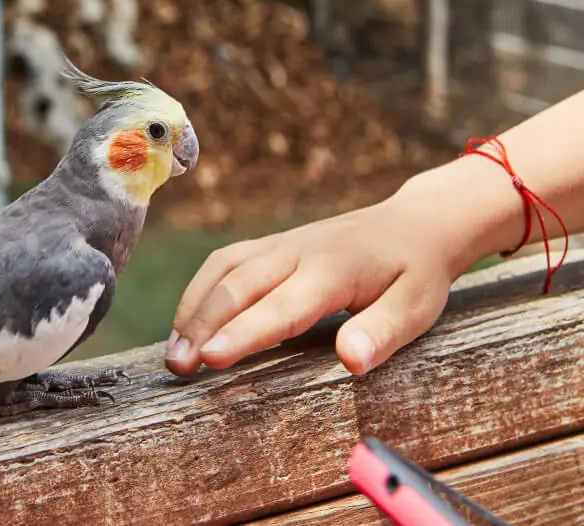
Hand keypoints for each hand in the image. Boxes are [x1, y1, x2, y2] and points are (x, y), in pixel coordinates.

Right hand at [164, 190, 473, 376]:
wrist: (414, 223)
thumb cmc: (415, 273)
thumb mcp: (417, 306)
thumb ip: (384, 332)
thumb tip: (352, 361)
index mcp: (333, 270)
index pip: (281, 306)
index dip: (244, 332)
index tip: (211, 358)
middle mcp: (298, 251)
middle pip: (237, 284)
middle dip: (202, 324)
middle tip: (178, 368)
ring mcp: (280, 244)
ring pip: (223, 270)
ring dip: (193, 309)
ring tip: (174, 354)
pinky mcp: (270, 244)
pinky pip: (225, 262)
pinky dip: (199, 291)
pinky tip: (188, 323)